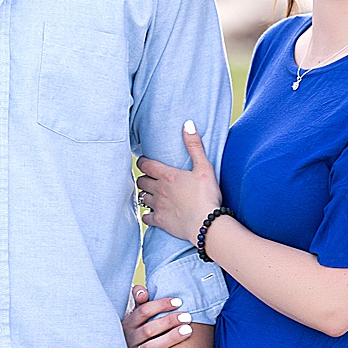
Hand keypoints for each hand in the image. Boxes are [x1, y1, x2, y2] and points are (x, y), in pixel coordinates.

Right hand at [122, 284, 194, 347]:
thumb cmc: (135, 331)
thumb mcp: (134, 316)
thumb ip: (139, 302)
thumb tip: (141, 290)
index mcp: (129, 323)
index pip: (144, 311)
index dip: (161, 305)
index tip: (178, 301)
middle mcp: (130, 338)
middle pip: (149, 329)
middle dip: (169, 321)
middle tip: (187, 316)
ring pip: (149, 347)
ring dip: (169, 339)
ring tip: (187, 331)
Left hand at [136, 120, 221, 244]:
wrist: (206, 224)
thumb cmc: (207, 195)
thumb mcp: (204, 167)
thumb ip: (194, 146)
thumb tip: (187, 124)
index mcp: (167, 175)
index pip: (146, 165)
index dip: (144, 162)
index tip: (146, 162)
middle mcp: (158, 190)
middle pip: (141, 181)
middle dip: (144, 178)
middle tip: (150, 178)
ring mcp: (158, 206)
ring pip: (142, 197)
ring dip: (145, 194)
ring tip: (151, 194)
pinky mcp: (160, 221)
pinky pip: (145, 216)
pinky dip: (146, 214)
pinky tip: (151, 213)